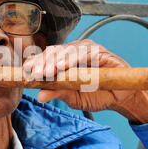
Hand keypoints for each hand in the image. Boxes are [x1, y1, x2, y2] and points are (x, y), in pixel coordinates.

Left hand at [22, 39, 147, 123]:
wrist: (122, 97)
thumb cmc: (98, 94)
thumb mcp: (75, 98)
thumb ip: (58, 94)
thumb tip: (39, 96)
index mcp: (65, 61)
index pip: (46, 58)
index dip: (35, 64)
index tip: (25, 72)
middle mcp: (74, 52)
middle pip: (53, 53)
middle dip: (42, 63)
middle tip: (33, 74)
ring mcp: (86, 50)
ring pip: (66, 51)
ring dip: (54, 62)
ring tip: (45, 72)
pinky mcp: (99, 51)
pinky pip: (83, 53)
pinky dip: (72, 59)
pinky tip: (63, 66)